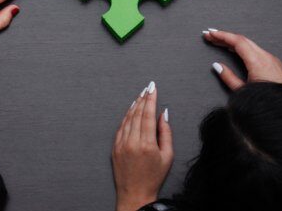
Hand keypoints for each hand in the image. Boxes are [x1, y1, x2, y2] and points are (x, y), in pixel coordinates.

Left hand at [112, 81, 172, 210]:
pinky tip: (131, 110)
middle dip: (143, 98)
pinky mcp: (114, 148)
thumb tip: (163, 114)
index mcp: (146, 144)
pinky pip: (121, 127)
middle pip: (137, 113)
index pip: (148, 114)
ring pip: (128, 118)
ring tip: (141, 95)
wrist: (135, 194)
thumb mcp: (167, 156)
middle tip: (148, 88)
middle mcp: (132, 142)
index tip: (153, 88)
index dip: (151, 99)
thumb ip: (165, 133)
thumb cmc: (154, 177)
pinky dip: (126, 116)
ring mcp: (121, 144)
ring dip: (135, 105)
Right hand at [202, 30, 281, 88]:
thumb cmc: (271, 103)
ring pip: (250, 44)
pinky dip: (245, 48)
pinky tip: (239, 51)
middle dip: (225, 37)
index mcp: (257, 61)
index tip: (211, 34)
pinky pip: (257, 50)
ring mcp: (272, 59)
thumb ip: (229, 77)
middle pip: (243, 40)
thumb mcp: (243, 92)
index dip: (222, 36)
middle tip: (212, 36)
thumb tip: (219, 67)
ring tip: (221, 43)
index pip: (237, 41)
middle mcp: (266, 57)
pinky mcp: (275, 64)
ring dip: (235, 42)